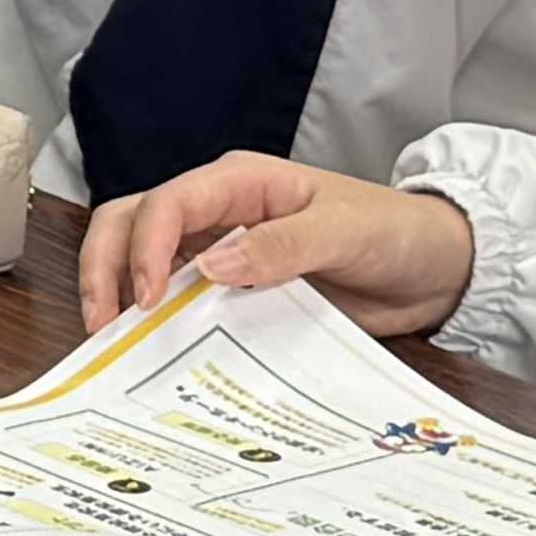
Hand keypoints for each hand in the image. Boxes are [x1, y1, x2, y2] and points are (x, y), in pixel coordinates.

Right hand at [77, 155, 475, 339]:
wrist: (432, 270)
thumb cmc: (393, 233)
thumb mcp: (343, 232)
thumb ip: (281, 245)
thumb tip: (212, 264)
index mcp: (240, 182)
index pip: (167, 203)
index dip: (145, 248)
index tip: (147, 301)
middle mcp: (218, 211)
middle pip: (131, 221)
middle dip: (105, 265)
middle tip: (103, 323)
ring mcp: (220, 250)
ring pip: (142, 257)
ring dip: (118, 291)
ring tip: (110, 340)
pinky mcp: (232, 290)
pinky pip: (179, 299)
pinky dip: (154, 321)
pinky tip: (148, 353)